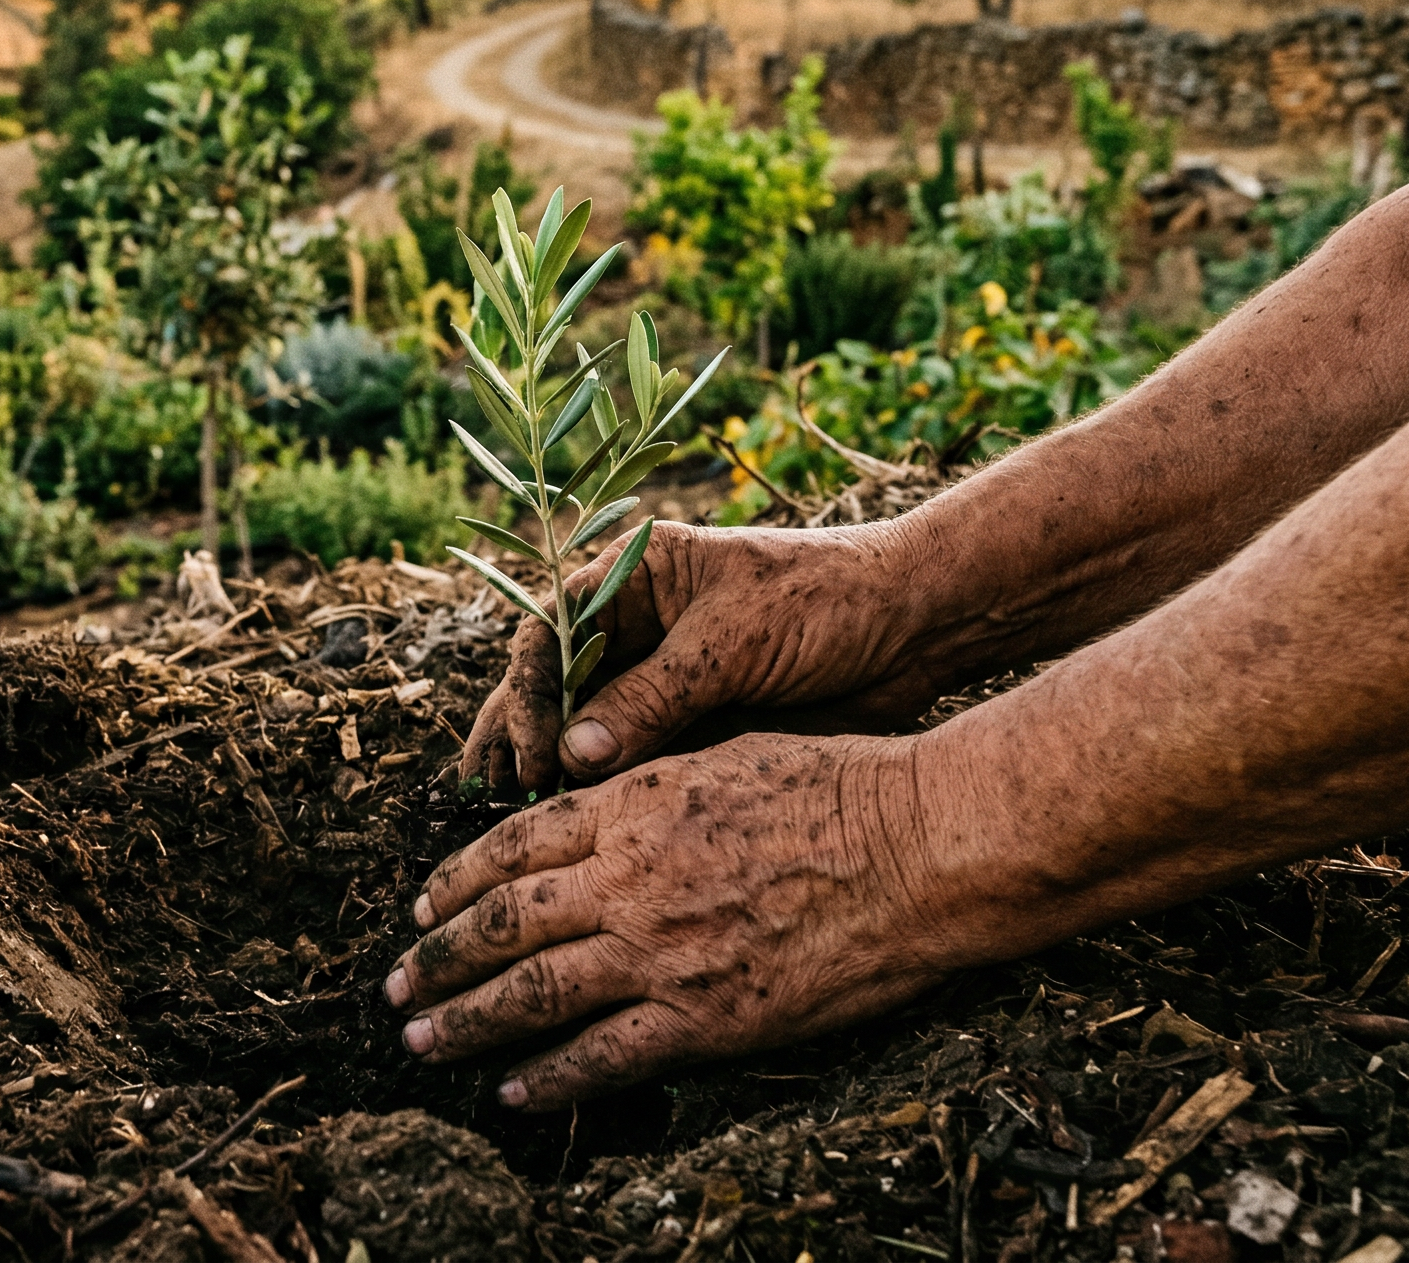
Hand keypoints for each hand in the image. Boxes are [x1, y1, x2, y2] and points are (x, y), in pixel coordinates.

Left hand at [388, 733, 993, 1108]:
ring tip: (422, 1042)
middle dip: (437, 959)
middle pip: (501, 923)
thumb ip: (646, 786)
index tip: (421, 905)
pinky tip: (514, 1093)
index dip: (455, 880)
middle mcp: (626, 880)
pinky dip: (550, 1079)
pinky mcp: (706, 1018)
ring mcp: (660, 952)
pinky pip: (606, 1057)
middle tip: (395, 987)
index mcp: (628, 808)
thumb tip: (595, 800)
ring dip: (466, 1022)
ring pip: (532, 993)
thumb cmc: (838, 787)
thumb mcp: (720, 756)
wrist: (918, 845)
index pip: (511, 847)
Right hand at [459, 519, 953, 791]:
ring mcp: (658, 681)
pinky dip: (596, 794)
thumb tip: (574, 754)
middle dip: (516, 736)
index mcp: (633, 578)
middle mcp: (633, 628)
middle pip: (550, 685)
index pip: (550, 634)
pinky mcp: (687, 727)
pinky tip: (568, 829)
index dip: (528, 693)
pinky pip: (627, 763)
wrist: (917, 630)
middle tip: (491, 794)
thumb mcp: (734, 641)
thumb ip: (654, 696)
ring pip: (579, 730)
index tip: (531, 751)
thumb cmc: (827, 602)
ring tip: (510, 820)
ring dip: (545, 771)